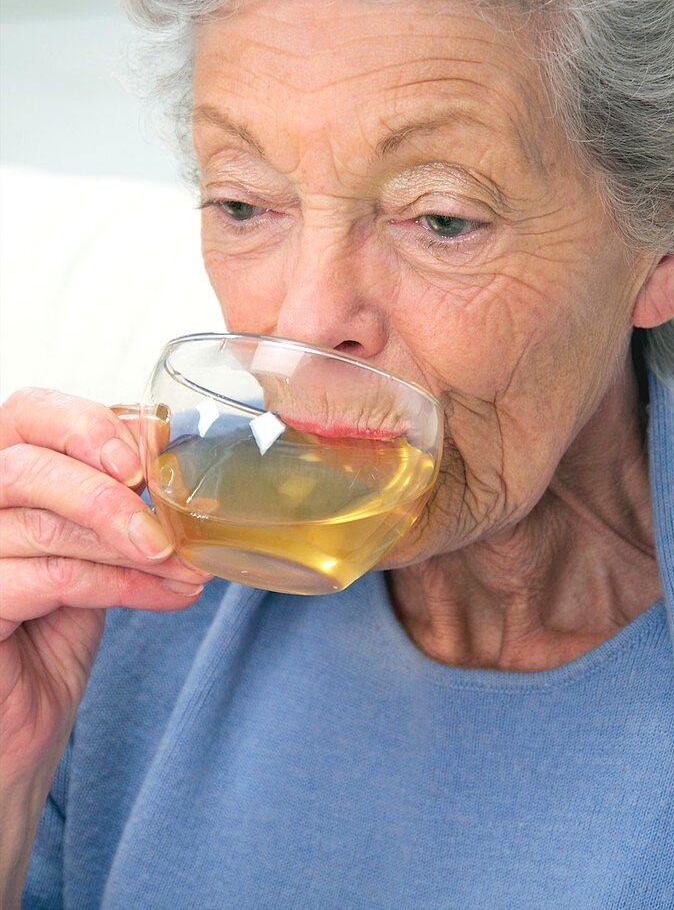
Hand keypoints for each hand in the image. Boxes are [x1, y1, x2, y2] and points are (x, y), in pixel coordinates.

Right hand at [0, 387, 209, 789]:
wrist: (18, 732)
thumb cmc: (51, 632)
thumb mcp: (91, 550)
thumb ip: (116, 498)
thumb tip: (178, 461)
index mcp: (1, 474)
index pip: (28, 412)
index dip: (88, 425)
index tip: (148, 458)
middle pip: (25, 465)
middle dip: (107, 494)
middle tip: (166, 530)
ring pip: (41, 524)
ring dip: (128, 547)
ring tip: (184, 568)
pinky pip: (46, 579)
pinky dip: (118, 584)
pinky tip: (166, 595)